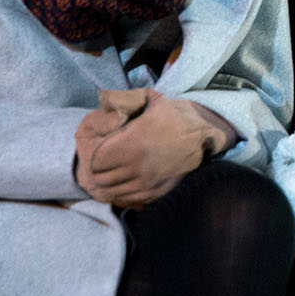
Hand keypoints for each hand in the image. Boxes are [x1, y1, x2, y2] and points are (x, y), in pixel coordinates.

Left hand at [85, 90, 233, 206]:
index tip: (100, 149)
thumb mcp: (150, 99)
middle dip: (99, 170)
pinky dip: (121, 191)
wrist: (201, 135)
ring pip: (112, 190)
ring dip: (109, 182)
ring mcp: (146, 182)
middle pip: (101, 178)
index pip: (96, 161)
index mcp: (132, 143)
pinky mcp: (154, 191)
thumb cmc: (172, 116)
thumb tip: (101, 98)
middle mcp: (136, 166)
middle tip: (104, 161)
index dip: (94, 156)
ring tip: (113, 170)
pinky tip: (126, 179)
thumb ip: (123, 97)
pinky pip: (127, 197)